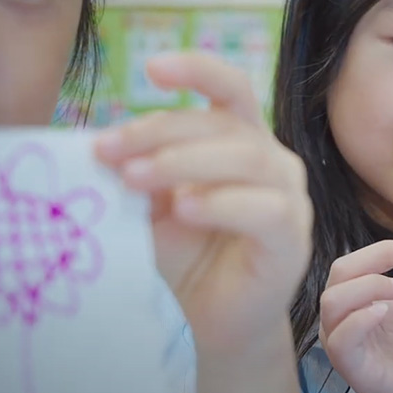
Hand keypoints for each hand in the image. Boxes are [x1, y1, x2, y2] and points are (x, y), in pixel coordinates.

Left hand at [95, 53, 311, 358]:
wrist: (212, 324)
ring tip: (136, 179)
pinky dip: (221, 203)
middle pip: (225, 124)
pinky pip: (265, 209)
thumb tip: (100, 142)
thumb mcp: (153, 205)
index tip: (151, 68)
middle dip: (160, 132)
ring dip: (184, 162)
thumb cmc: (185, 259)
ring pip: (248, 158)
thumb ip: (140, 170)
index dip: (198, 70)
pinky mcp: (292, 240)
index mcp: (241, 141)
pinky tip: (184, 210)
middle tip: (109, 151)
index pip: (231, 89)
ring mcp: (290, 199)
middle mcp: (273, 161)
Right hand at [318, 239, 392, 392]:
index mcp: (354, 300)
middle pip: (340, 271)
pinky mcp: (348, 366)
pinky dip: (360, 319)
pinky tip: (383, 313)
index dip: (383, 248)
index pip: (353, 262)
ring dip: (370, 285)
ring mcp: (340, 341)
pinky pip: (341, 338)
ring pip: (333, 300)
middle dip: (378, 257)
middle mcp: (340, 317)